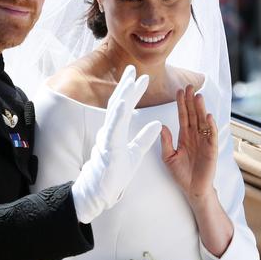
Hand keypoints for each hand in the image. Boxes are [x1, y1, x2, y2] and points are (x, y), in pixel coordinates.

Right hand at [72, 65, 160, 223]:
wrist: (102, 191)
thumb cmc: (115, 173)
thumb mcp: (135, 153)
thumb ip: (145, 138)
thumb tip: (158, 124)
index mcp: (116, 131)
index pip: (125, 107)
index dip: (133, 92)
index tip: (142, 78)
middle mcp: (110, 131)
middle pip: (117, 103)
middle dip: (125, 85)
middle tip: (132, 68)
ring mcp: (107, 138)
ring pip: (115, 112)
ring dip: (123, 95)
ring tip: (130, 80)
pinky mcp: (108, 148)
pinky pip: (113, 128)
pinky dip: (118, 114)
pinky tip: (123, 103)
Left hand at [160, 85, 216, 203]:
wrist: (192, 189)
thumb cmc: (181, 174)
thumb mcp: (168, 157)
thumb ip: (165, 142)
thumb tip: (162, 126)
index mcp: (184, 136)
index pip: (183, 116)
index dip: (181, 103)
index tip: (178, 90)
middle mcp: (195, 136)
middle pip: (193, 115)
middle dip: (191, 101)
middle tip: (189, 86)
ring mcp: (204, 142)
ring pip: (202, 122)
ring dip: (201, 109)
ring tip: (198, 96)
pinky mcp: (211, 150)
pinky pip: (211, 136)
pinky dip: (210, 126)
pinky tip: (208, 116)